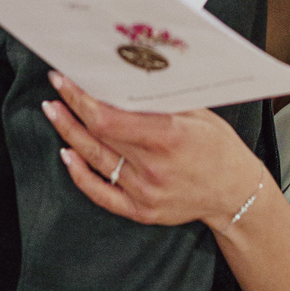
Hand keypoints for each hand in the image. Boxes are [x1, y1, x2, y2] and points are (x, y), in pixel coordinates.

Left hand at [42, 73, 262, 231]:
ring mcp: (145, 193)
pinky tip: (67, 155)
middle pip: (97, 136)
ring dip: (69, 134)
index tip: (69, 80)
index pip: (110, 119)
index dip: (83, 99)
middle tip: (56, 89)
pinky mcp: (141, 211)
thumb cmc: (218, 147)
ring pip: (95, 161)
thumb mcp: (197, 113)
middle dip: (72, 109)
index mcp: (168, 137)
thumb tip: (122, 79)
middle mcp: (153, 168)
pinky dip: (80, 175)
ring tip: (55, 112)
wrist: (235, 192)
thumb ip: (160, 100)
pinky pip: (101, 194)